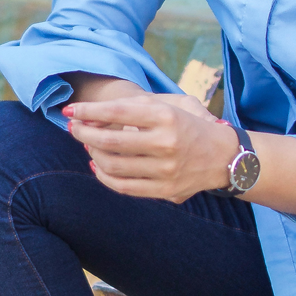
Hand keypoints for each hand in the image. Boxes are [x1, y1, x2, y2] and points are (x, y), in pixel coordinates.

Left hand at [63, 94, 238, 201]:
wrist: (225, 156)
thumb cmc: (191, 124)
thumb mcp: (173, 104)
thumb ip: (137, 106)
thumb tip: (94, 116)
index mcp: (168, 116)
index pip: (118, 112)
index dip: (89, 111)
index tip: (70, 111)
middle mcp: (166, 143)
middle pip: (110, 141)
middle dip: (84, 133)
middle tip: (74, 128)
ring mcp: (165, 170)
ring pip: (113, 165)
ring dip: (93, 153)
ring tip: (89, 145)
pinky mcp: (165, 191)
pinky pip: (123, 186)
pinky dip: (104, 176)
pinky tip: (98, 165)